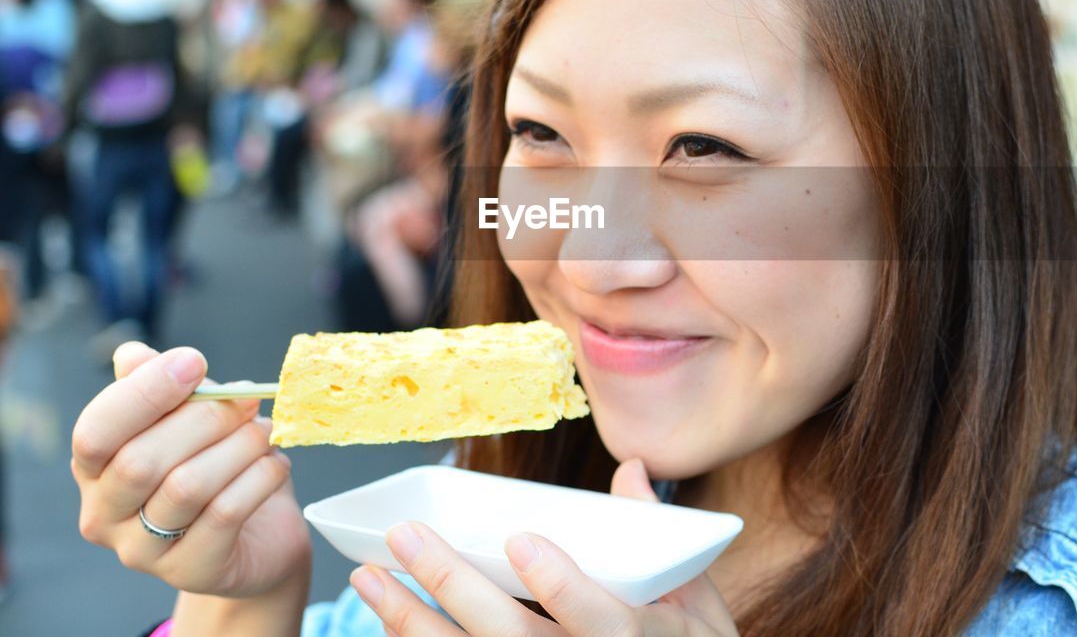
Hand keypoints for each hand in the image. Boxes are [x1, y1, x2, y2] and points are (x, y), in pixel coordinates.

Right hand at [71, 342, 310, 597]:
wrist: (259, 537)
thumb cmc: (218, 467)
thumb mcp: (191, 420)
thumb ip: (162, 389)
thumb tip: (132, 355)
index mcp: (93, 470)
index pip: (95, 432)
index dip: (144, 392)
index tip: (195, 362)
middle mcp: (104, 515)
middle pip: (141, 461)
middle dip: (205, 419)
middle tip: (247, 401)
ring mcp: (142, 552)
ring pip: (186, 487)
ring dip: (238, 447)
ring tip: (265, 432)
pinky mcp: (191, 571)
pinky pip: (225, 514)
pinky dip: (259, 477)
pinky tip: (276, 463)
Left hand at [349, 458, 738, 635]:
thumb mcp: (697, 604)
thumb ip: (658, 537)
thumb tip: (630, 467)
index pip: (600, 618)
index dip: (560, 585)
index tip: (521, 540)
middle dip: (452, 584)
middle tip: (406, 536)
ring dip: (412, 620)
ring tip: (369, 577)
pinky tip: (388, 622)